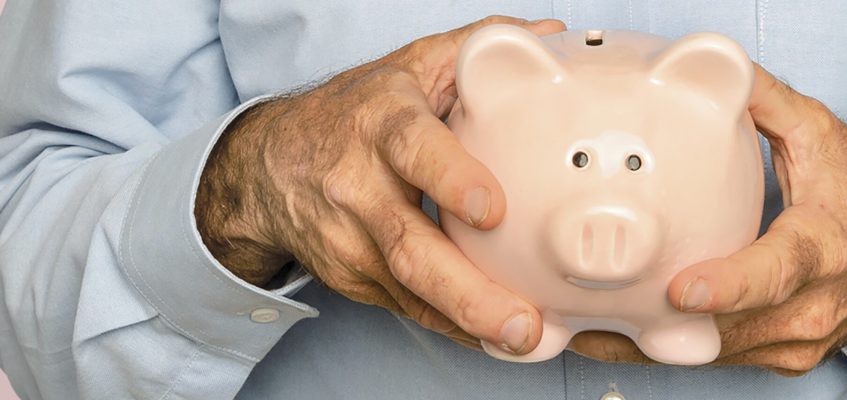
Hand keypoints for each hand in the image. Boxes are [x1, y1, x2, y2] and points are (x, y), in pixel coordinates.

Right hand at [195, 16, 566, 354]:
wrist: (269, 165)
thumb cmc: (355, 112)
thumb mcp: (409, 66)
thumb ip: (479, 48)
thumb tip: (551, 38)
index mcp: (381, 123)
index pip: (414, 149)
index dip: (451, 178)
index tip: (493, 209)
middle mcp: (360, 187)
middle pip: (410, 244)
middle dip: (468, 289)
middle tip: (523, 320)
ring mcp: (352, 242)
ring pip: (410, 289)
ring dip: (468, 320)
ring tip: (520, 339)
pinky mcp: (355, 279)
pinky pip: (410, 310)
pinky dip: (455, 328)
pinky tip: (495, 341)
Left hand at [569, 65, 846, 374]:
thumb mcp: (824, 136)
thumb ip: (767, 103)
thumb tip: (715, 71)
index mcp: (824, 246)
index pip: (777, 272)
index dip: (729, 285)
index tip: (681, 290)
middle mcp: (815, 304)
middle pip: (732, 329)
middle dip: (662, 329)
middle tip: (591, 319)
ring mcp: (802, 340)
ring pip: (720, 354)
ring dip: (658, 347)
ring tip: (591, 333)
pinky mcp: (788, 358)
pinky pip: (726, 359)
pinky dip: (681, 349)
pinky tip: (632, 336)